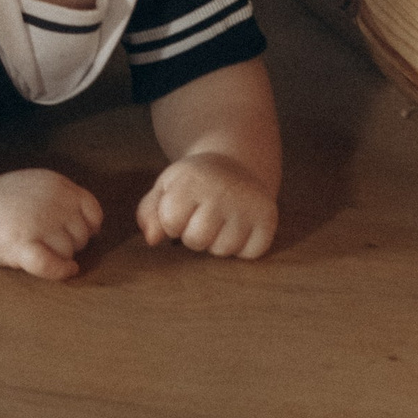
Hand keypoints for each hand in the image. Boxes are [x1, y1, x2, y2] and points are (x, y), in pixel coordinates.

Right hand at [0, 168, 101, 282]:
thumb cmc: (11, 203)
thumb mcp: (43, 186)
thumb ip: (68, 199)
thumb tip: (95, 228)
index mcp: (58, 185)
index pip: (92, 211)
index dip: (87, 227)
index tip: (72, 232)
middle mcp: (51, 201)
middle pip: (81, 236)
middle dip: (70, 243)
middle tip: (47, 240)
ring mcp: (36, 222)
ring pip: (68, 252)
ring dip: (60, 256)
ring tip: (38, 247)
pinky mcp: (21, 244)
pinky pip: (51, 264)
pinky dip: (61, 270)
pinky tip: (66, 271)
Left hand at [136, 155, 277, 259]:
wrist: (235, 164)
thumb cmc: (194, 183)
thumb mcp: (166, 187)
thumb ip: (149, 212)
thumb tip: (151, 240)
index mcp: (192, 179)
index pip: (170, 222)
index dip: (171, 221)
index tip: (181, 207)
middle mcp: (222, 190)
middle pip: (196, 240)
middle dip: (193, 235)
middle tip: (201, 215)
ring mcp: (247, 204)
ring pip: (223, 250)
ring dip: (217, 242)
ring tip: (219, 220)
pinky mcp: (268, 218)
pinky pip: (249, 254)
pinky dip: (242, 247)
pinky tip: (239, 225)